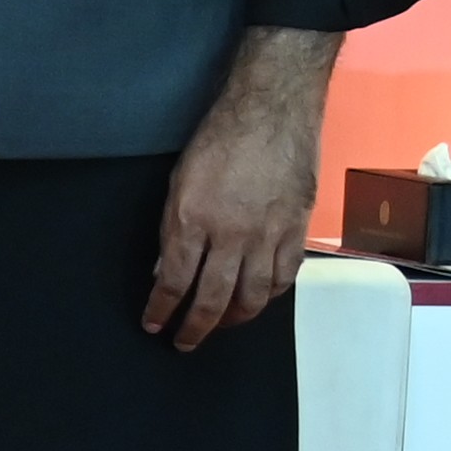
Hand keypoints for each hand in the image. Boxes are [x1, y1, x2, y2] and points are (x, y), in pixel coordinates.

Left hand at [144, 27, 335, 349]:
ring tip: (220, 325)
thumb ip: (174, 229)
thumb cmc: (221, 136)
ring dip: (234, 319)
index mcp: (193, 219)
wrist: (272, 108)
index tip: (154, 324)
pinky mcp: (297, 228)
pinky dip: (270, 295)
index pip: (174, 281)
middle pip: (213, 299)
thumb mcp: (180, 180)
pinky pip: (285, 276)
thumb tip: (166, 268)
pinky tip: (258, 299)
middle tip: (184, 342)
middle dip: (195, 327)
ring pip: (253, 296)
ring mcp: (268, 234)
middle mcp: (232, 234)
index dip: (162, 309)